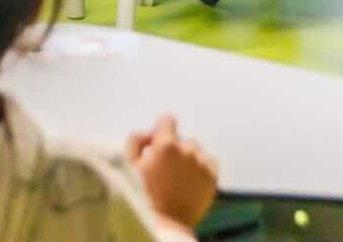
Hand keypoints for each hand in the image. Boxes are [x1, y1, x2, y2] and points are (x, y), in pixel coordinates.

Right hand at [126, 115, 216, 229]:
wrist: (167, 222)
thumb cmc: (144, 195)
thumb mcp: (130, 165)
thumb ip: (136, 140)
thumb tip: (147, 133)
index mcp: (166, 145)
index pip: (168, 120)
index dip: (160, 130)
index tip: (156, 144)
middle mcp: (187, 150)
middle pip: (181, 138)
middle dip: (172, 148)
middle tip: (164, 167)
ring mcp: (202, 163)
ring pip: (195, 149)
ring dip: (187, 156)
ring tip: (177, 175)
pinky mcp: (212, 176)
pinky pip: (208, 160)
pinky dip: (201, 165)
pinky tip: (190, 178)